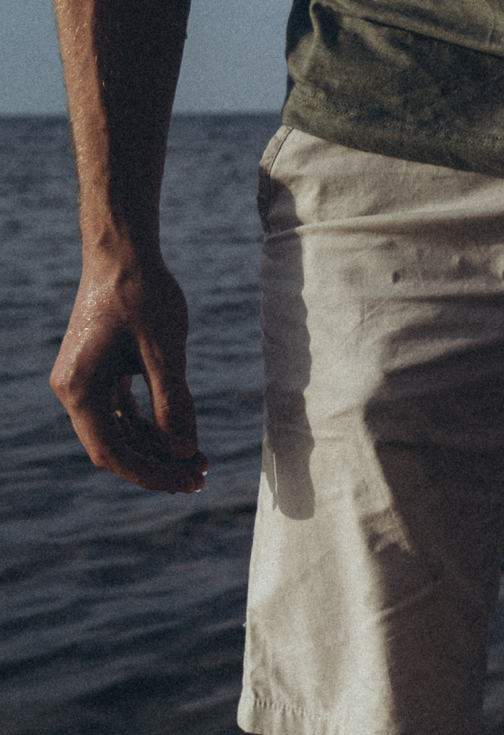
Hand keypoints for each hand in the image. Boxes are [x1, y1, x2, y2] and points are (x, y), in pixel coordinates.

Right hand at [51, 256, 205, 491]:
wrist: (123, 251)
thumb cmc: (143, 293)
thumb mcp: (164, 350)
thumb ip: (173, 401)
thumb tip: (184, 450)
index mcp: (79, 389)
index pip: (110, 451)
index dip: (148, 472)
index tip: (186, 483)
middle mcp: (74, 389)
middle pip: (114, 445)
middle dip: (156, 464)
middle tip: (200, 477)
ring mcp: (85, 380)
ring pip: (120, 430)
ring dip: (156, 447)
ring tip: (199, 460)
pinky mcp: (100, 369)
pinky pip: (123, 410)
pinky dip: (150, 424)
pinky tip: (181, 435)